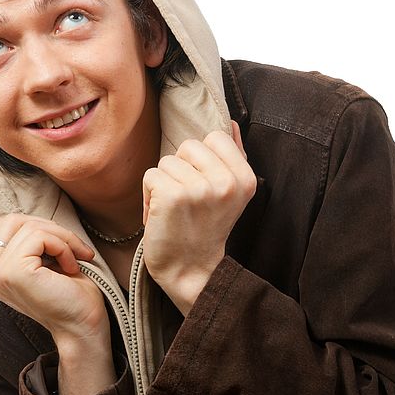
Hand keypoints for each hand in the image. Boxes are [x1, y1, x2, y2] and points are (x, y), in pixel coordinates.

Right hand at [0, 214, 115, 394]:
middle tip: (75, 249)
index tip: (64, 247)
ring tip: (73, 260)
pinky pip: (39, 236)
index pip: (4, 224)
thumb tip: (32, 213)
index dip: (38, 227)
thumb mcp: (46, 260)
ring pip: (29, 226)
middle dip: (50, 228)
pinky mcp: (13, 272)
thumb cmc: (72, 295)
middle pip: (13, 219)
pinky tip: (70, 267)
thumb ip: (31, 240)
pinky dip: (62, 246)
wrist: (84, 327)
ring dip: (61, 238)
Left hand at [142, 120, 256, 314]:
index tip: (203, 185)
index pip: (215, 137)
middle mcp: (226, 182)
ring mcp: (200, 188)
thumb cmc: (206, 229)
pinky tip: (162, 215)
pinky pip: (151, 175)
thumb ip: (232, 157)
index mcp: (244, 178)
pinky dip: (149, 196)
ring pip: (167, 161)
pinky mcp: (173, 195)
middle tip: (187, 200)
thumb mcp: (230, 194)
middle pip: (189, 145)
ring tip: (175, 209)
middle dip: (181, 169)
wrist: (192, 271)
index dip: (202, 159)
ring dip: (164, 184)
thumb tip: (228, 123)